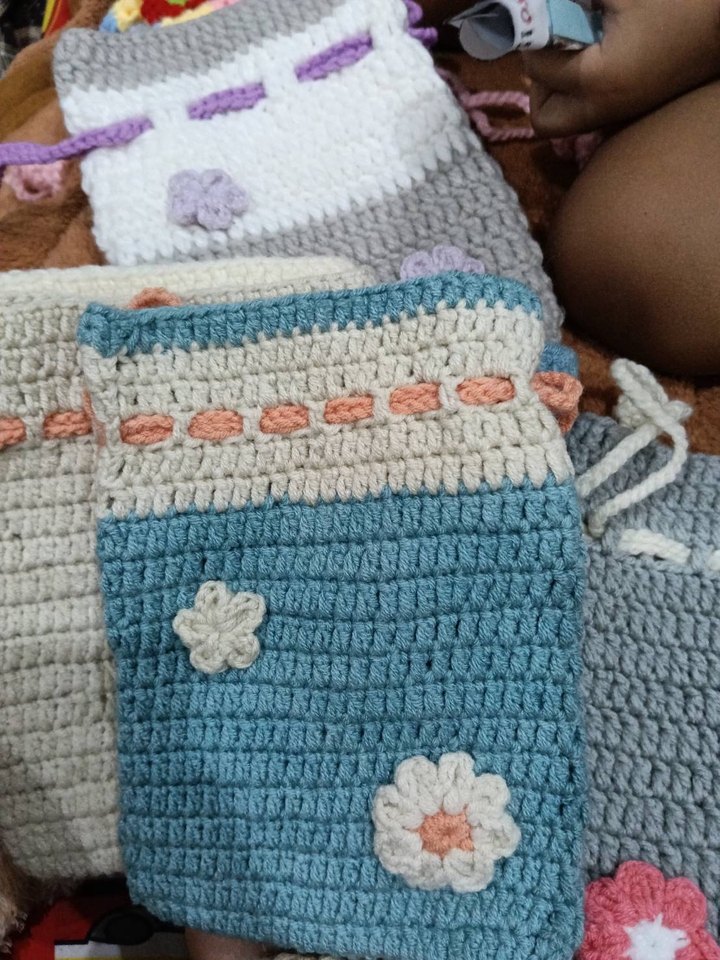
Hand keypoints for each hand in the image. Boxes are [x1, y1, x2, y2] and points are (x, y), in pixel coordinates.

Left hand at [522, 0, 719, 135]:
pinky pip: (591, 107)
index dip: (534, 36)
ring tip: (579, 41)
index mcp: (596, 81)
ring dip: (560, 84)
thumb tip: (536, 7)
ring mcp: (622, 112)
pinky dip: (583, 83)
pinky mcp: (636, 105)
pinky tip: (600, 47)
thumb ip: (568, 2)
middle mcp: (604, 110)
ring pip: (567, 117)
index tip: (547, 11)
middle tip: (554, 43)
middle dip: (539, 80)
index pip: (537, 68)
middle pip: (545, 118)